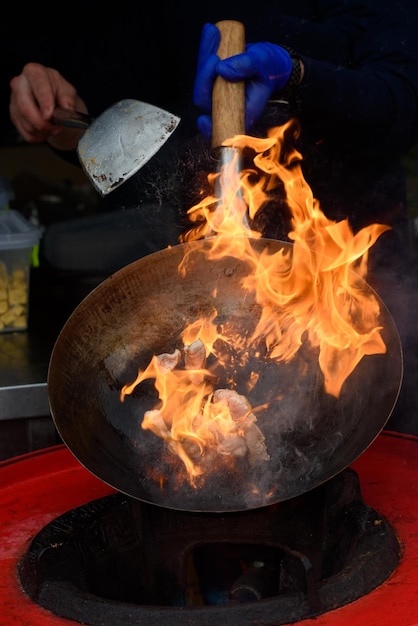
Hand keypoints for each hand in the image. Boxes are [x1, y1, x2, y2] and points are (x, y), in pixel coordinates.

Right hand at [9, 62, 87, 150]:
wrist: (51, 99)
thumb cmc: (58, 91)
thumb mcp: (67, 91)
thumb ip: (68, 98)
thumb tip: (67, 108)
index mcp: (34, 72)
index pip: (38, 86)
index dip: (44, 101)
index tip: (49, 115)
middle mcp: (19, 84)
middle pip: (25, 108)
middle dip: (42, 123)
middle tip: (56, 128)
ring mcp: (14, 101)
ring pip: (27, 125)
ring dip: (44, 132)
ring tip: (54, 128)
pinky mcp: (14, 116)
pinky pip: (26, 134)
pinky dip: (39, 137)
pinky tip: (46, 130)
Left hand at [193, 23, 292, 139]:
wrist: (269, 61)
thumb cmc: (270, 68)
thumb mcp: (263, 64)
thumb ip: (246, 66)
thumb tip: (222, 70)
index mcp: (242, 111)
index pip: (222, 124)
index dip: (209, 127)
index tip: (203, 119)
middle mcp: (227, 105)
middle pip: (205, 99)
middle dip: (205, 77)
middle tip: (214, 56)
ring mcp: (218, 93)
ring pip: (202, 81)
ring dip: (204, 58)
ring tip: (212, 33)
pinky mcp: (213, 81)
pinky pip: (204, 69)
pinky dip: (206, 51)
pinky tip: (211, 33)